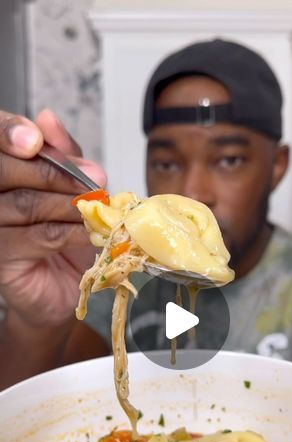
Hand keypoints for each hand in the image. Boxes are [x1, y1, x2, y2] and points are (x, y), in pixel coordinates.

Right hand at [0, 108, 106, 326]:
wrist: (67, 287)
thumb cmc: (66, 237)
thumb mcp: (70, 188)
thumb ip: (62, 156)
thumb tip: (48, 120)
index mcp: (3, 168)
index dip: (10, 132)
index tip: (35, 139)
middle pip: (7, 170)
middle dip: (54, 172)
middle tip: (93, 180)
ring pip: (26, 204)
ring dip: (68, 204)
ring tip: (97, 208)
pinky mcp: (2, 257)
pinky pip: (38, 236)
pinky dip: (70, 232)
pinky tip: (90, 232)